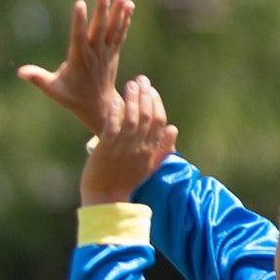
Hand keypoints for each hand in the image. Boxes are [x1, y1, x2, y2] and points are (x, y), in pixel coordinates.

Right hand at [16, 0, 135, 132]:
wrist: (98, 107)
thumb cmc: (72, 97)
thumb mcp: (53, 90)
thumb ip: (38, 78)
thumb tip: (20, 72)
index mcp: (79, 59)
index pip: (79, 37)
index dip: (79, 21)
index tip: (80, 5)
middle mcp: (95, 54)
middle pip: (99, 29)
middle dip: (102, 11)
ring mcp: (106, 53)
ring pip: (113, 30)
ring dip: (118, 12)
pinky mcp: (114, 53)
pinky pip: (120, 34)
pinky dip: (125, 20)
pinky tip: (129, 5)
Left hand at [80, 76, 176, 204]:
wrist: (106, 200)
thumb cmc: (125, 182)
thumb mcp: (149, 167)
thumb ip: (163, 148)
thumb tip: (173, 128)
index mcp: (150, 151)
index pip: (159, 122)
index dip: (157, 104)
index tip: (152, 90)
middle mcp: (139, 148)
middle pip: (147, 117)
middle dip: (146, 96)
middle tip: (142, 80)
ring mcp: (122, 148)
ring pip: (132, 119)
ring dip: (132, 100)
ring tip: (131, 84)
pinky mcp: (106, 149)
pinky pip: (113, 127)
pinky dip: (115, 113)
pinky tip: (115, 100)